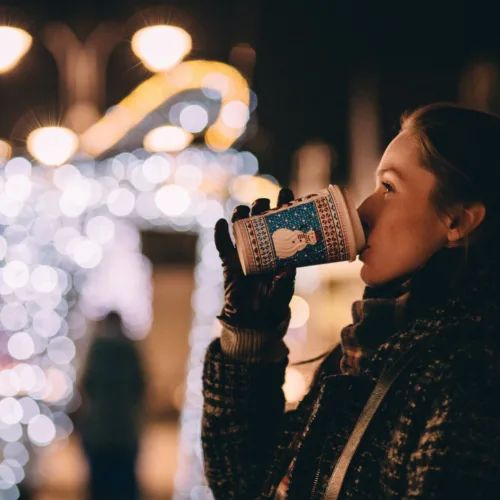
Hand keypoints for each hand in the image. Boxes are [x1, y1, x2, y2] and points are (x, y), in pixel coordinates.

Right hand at [215, 188, 295, 328]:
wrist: (254, 319)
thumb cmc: (274, 302)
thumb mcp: (283, 290)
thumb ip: (284, 279)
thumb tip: (288, 265)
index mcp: (279, 248)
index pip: (281, 222)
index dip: (283, 206)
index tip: (285, 192)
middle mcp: (261, 246)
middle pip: (259, 219)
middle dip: (261, 206)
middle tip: (264, 203)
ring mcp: (244, 252)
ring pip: (240, 227)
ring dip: (241, 215)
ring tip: (243, 210)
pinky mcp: (229, 262)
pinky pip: (222, 246)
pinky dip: (220, 234)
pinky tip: (221, 224)